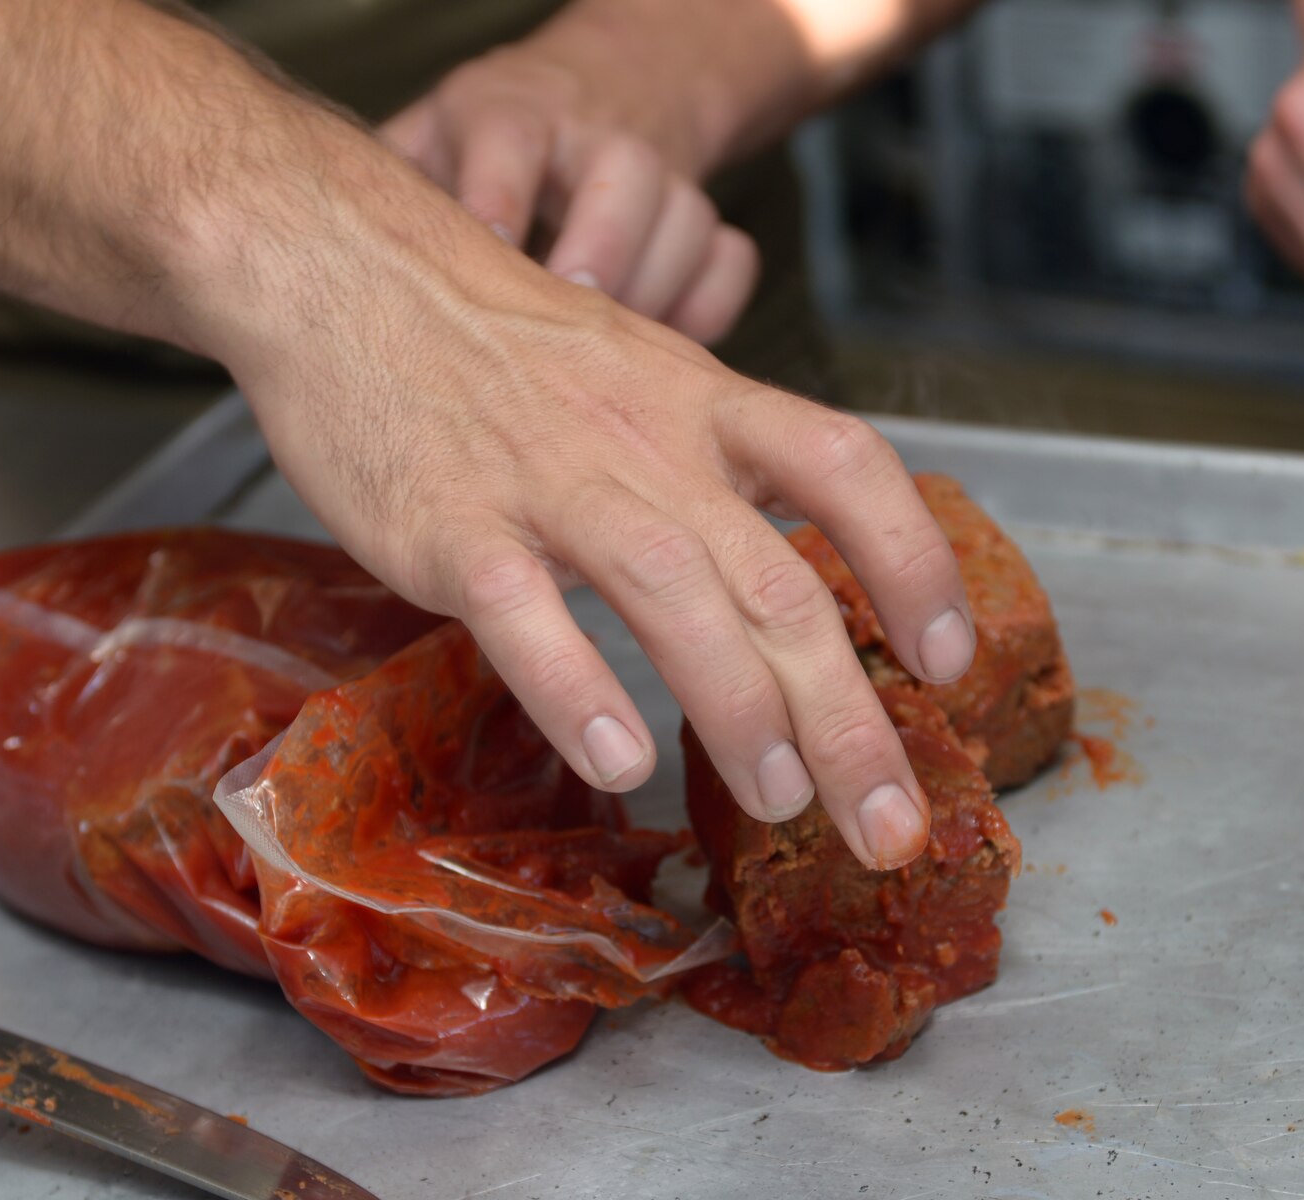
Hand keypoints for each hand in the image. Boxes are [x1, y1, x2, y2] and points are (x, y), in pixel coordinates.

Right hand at [207, 184, 974, 870]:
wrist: (352, 269)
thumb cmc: (507, 348)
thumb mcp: (647, 376)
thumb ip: (720, 468)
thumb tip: (795, 588)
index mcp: (708, 404)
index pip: (848, 471)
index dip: (917, 567)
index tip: (951, 663)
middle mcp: (651, 442)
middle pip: (781, 580)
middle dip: (851, 716)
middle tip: (891, 826)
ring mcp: (550, 483)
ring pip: (674, 596)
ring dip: (742, 711)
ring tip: (783, 801)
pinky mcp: (450, 525)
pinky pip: (523, 613)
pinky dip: (577, 690)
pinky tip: (621, 764)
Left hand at [383, 42, 757, 344]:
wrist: (604, 90)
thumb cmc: (487, 145)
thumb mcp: (424, 143)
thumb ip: (389, 199)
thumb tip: (328, 274)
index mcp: (510, 109)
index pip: (508, 139)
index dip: (501, 200)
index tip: (491, 259)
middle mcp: (593, 134)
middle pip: (621, 174)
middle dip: (600, 253)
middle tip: (571, 321)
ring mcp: (661, 173)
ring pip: (687, 217)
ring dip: (654, 290)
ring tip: (608, 354)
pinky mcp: (708, 216)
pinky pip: (732, 259)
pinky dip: (707, 308)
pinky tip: (661, 350)